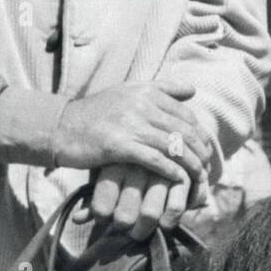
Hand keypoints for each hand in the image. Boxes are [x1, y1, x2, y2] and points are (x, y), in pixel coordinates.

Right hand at [52, 80, 210, 185]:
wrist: (62, 126)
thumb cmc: (96, 113)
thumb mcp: (127, 92)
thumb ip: (160, 89)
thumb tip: (192, 90)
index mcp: (145, 90)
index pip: (184, 113)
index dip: (199, 133)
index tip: (206, 149)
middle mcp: (141, 104)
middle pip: (183, 130)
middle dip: (200, 150)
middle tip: (208, 166)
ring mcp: (130, 124)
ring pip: (173, 146)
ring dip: (191, 164)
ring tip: (200, 177)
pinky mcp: (120, 145)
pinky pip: (155, 160)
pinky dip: (171, 171)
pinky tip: (179, 181)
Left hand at [73, 162, 210, 241]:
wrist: (157, 126)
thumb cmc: (123, 157)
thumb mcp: (104, 170)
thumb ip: (93, 197)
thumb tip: (77, 219)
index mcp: (112, 165)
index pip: (102, 208)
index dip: (103, 221)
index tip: (105, 219)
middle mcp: (135, 167)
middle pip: (124, 217)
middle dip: (124, 231)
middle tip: (125, 230)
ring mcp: (159, 170)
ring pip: (149, 215)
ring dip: (144, 230)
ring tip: (142, 230)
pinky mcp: (182, 172)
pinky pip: (175, 207)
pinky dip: (170, 220)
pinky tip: (165, 222)